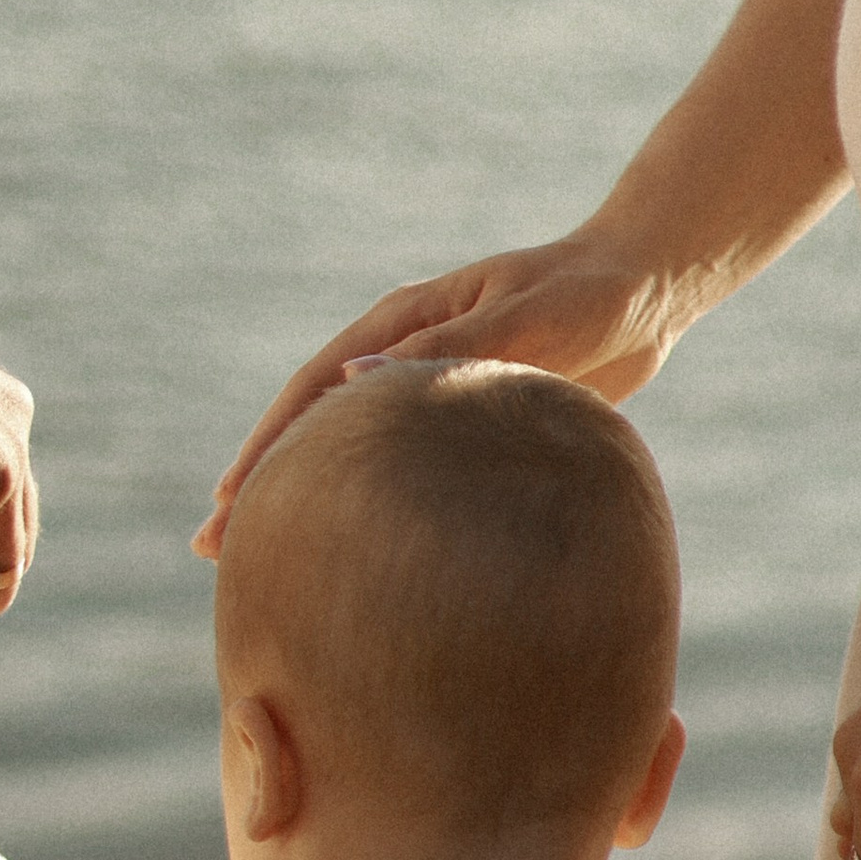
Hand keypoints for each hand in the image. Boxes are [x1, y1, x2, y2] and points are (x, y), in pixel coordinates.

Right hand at [193, 226, 681, 557]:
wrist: (644, 292)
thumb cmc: (588, 298)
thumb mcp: (523, 316)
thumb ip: (450, 348)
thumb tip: (355, 381)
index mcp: (405, 322)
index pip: (313, 390)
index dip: (268, 447)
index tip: (232, 502)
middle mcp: (405, 356)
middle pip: (316, 427)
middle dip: (265, 486)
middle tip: (216, 553)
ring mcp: (433, 393)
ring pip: (356, 454)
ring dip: (311, 502)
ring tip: (270, 566)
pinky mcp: (469, 426)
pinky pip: (406, 471)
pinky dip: (374, 508)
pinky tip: (361, 557)